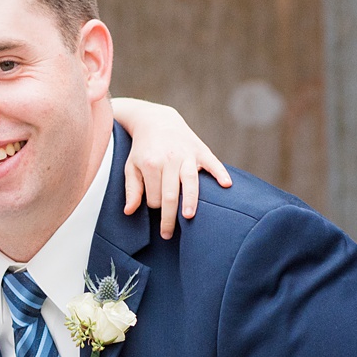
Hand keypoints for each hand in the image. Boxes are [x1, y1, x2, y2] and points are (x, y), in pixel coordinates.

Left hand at [111, 96, 231, 239]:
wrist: (156, 121)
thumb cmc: (142, 149)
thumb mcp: (131, 167)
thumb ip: (132, 189)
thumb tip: (129, 211)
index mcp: (150, 164)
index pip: (153, 197)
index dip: (153, 206)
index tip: (155, 206)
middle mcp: (169, 159)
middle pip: (170, 194)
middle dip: (169, 217)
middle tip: (167, 235)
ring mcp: (186, 154)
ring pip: (190, 181)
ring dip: (190, 199)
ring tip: (189, 216)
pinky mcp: (200, 150)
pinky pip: (213, 162)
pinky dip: (220, 173)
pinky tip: (226, 185)